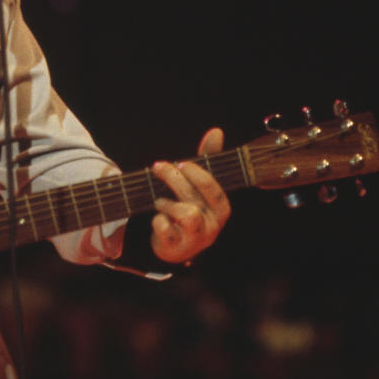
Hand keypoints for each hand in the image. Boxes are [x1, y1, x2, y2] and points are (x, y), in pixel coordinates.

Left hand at [149, 127, 230, 263]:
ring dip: (166, 203)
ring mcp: (197, 238)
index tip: (180, 163)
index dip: (196, 174)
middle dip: (173, 179)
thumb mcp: (198, 185)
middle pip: (194, 197)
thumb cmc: (188, 207)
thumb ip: (207, 159)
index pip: (213, 188)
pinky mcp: (178, 247)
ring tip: (159, 202)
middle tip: (157, 167)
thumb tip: (216, 131)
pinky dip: (157, 222)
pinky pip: (166, 229)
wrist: (174, 244)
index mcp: (221, 207)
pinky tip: (158, 220)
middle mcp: (213, 224)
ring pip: (186, 214)